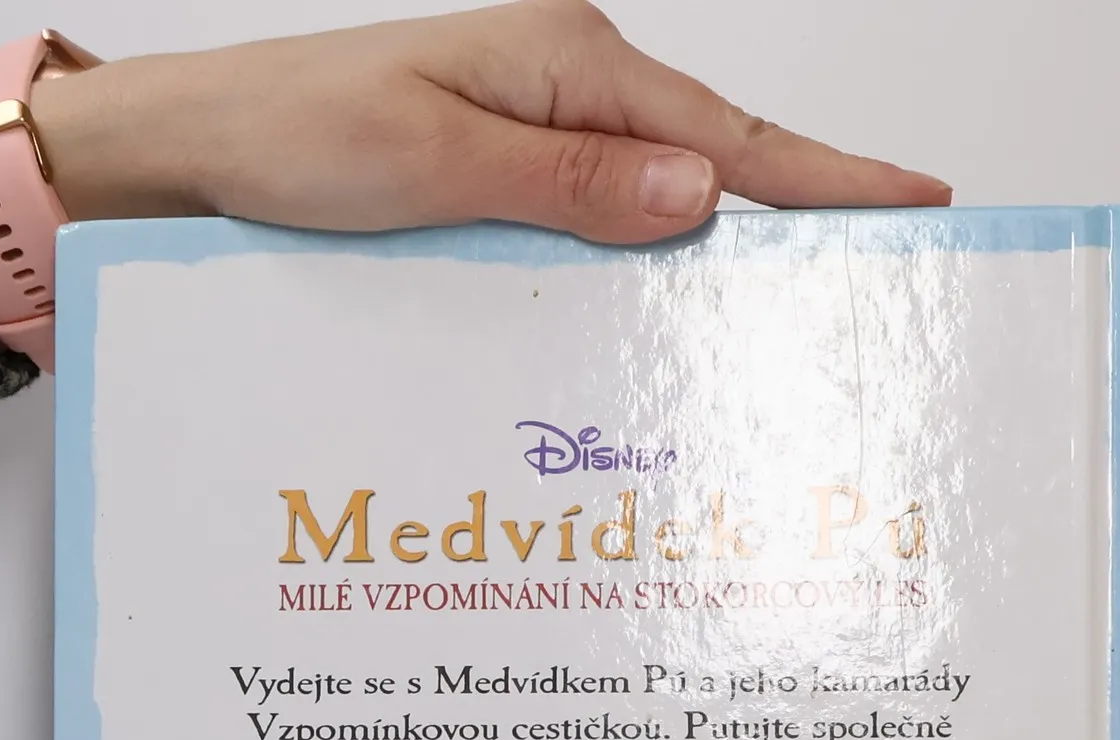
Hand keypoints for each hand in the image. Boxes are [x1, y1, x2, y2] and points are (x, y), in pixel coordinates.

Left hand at [32, 1, 948, 243]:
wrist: (202, 152)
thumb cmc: (297, 141)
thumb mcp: (436, 164)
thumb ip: (570, 184)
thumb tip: (699, 193)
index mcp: (567, 63)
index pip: (725, 135)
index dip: (825, 176)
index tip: (917, 201)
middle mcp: (567, 87)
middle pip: (715, 157)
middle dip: (804, 211)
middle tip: (888, 265)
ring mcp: (541, 128)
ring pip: (666, 192)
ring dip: (731, 243)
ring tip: (811, 296)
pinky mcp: (512, 170)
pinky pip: (610, 213)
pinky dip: (655, 253)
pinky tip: (681, 295)